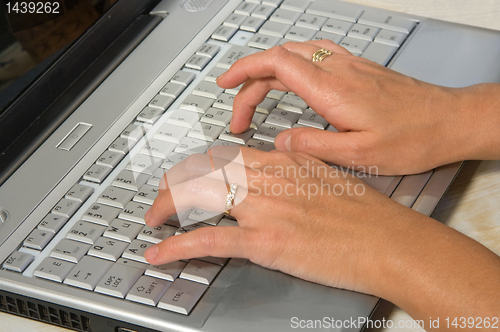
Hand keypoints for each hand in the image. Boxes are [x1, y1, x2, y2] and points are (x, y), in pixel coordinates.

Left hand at [144, 146, 426, 295]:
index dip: (197, 166)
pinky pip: (210, 239)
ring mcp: (266, 208)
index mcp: (284, 161)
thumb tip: (277, 150)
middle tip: (162, 198)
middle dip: (174, 184)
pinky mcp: (267, 240)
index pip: (225, 155)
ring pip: (199, 196)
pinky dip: (178, 245)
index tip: (186, 178)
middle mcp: (269, 178)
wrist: (390, 241)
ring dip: (168, 207)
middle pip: (204, 170)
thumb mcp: (328, 173)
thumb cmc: (367, 214)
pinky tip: (161, 253)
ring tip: (154, 219)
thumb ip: (297, 161)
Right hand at [216, 40, 481, 174]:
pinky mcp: (358, 68)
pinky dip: (291, 63)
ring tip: (253, 90)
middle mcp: (339, 71)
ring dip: (268, 68)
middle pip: (280, 58)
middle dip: (249, 78)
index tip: (226, 86)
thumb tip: (280, 142)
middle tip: (238, 109)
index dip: (245, 72)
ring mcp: (349, 66)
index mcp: (333, 91)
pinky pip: (315, 53)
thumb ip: (314, 146)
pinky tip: (290, 76)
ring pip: (296, 52)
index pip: (276, 66)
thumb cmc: (414, 138)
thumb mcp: (360, 156)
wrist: (449, 121)